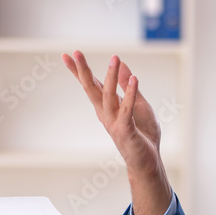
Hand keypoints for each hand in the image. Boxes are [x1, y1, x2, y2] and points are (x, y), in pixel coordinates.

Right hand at [62, 51, 172, 214]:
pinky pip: (128, 109)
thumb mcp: (138, 103)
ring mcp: (114, 122)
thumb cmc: (143, 134)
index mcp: (106, 106)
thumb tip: (123, 66)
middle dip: (83, 71)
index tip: (67, 54)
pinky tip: (134, 79)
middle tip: (75, 53)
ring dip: (111, 76)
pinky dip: (131, 94)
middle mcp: (106, 113)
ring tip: (115, 58)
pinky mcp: (126, 130)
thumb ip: (129, 86)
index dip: (79, 70)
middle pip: (92, 89)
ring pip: (109, 96)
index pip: (91, 85)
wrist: (148, 161)